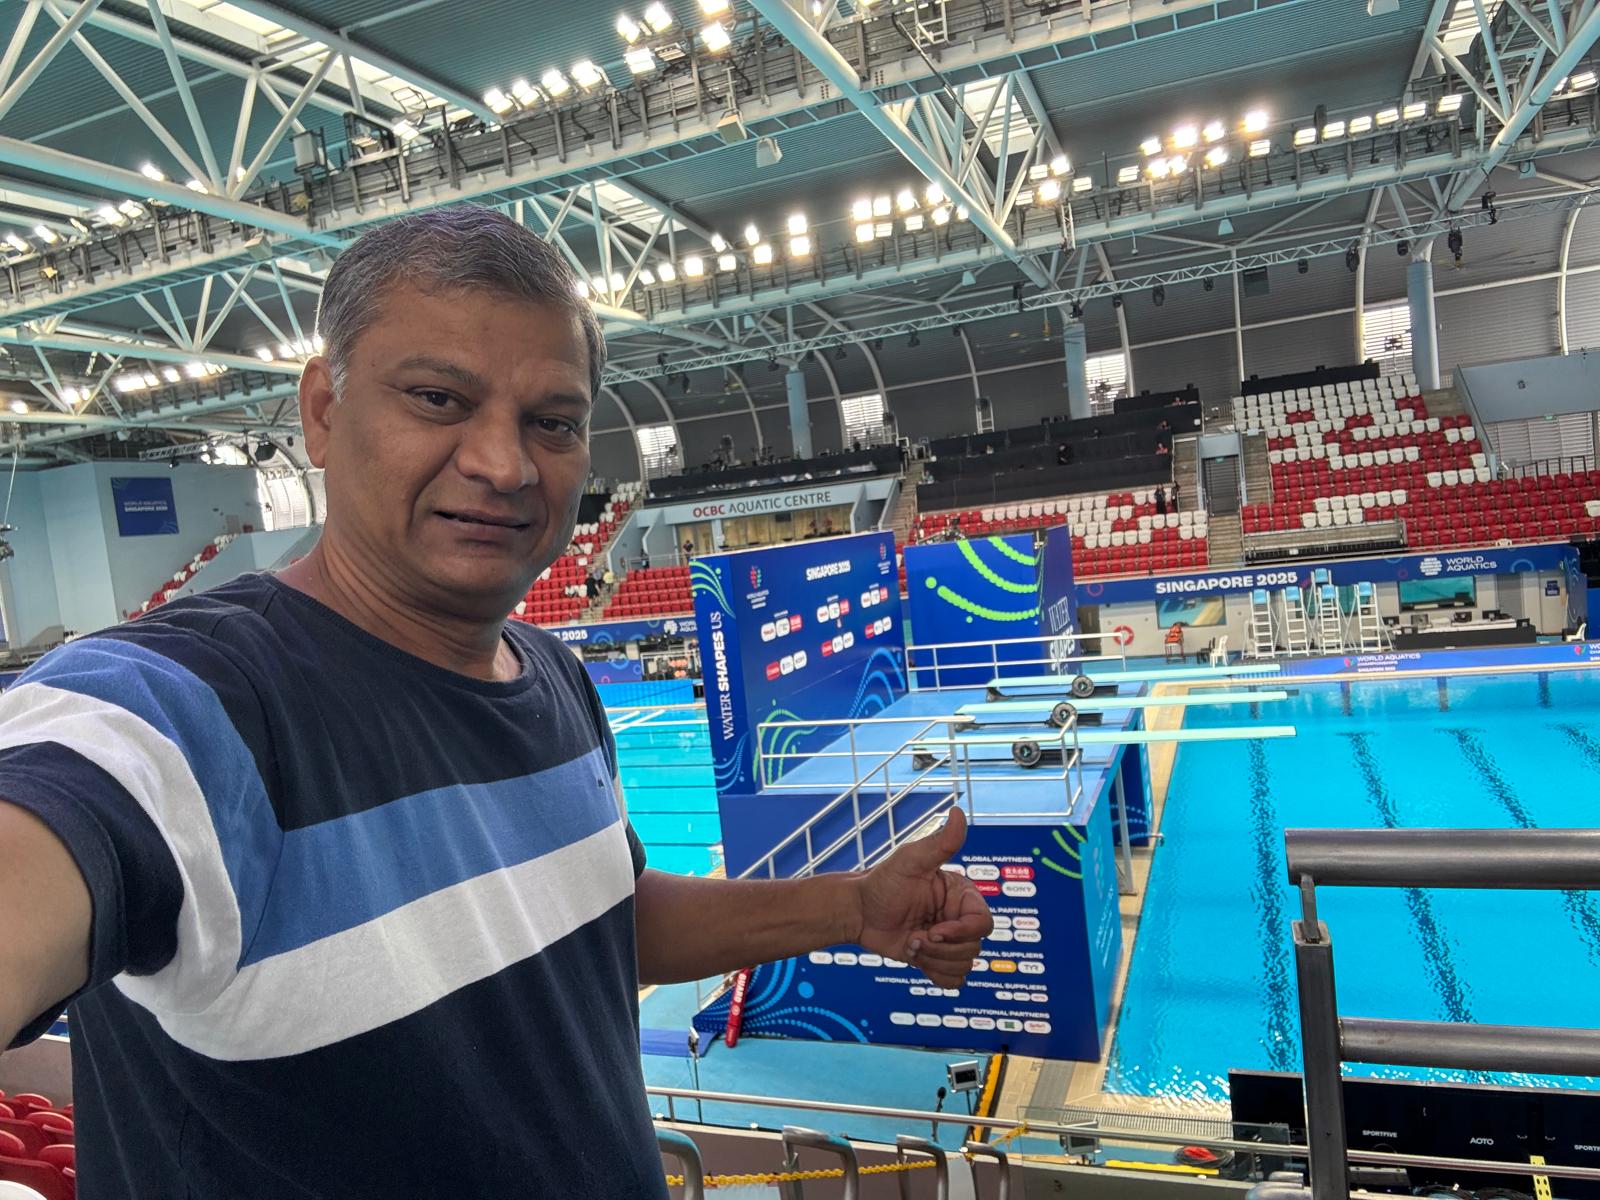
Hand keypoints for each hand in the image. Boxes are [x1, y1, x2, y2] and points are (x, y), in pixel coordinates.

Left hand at [851, 807, 992, 988]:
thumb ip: (940, 842)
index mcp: (962, 895)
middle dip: (941, 949)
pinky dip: (935, 974)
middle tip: (915, 937)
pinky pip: (953, 980)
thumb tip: (959, 812)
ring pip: (964, 965)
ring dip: (934, 961)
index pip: (983, 923)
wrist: (858, 911)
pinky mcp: (937, 959)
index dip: (961, 932)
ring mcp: (949, 941)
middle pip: (974, 948)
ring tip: (912, 943)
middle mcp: (960, 918)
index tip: (933, 930)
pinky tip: (915, 955)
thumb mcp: (910, 861)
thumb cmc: (882, 882)